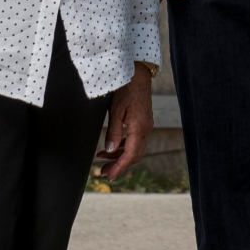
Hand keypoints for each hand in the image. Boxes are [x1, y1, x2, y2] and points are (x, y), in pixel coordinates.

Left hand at [99, 63, 153, 180]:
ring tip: (103, 159)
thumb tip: (110, 150)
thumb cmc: (126, 90)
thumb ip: (113, 132)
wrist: (138, 75)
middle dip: (119, 165)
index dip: (119, 167)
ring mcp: (146, 126)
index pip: (130, 155)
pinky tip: (112, 146)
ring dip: (119, 156)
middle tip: (103, 171)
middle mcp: (145, 130)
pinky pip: (135, 140)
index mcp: (139, 128)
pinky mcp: (143, 122)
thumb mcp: (116, 111)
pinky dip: (123, 146)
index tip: (108, 175)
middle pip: (134, 155)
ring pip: (134, 148)